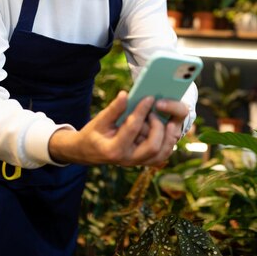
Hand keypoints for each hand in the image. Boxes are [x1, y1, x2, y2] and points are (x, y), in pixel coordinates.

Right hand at [48, 91, 188, 166]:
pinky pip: (163, 155)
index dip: (142, 110)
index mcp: (114, 149)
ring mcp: (138, 162)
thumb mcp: (99, 121)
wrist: (89, 152)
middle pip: (152, 146)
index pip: (133, 128)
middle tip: (154, 111)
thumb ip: (113, 109)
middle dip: (158, 126)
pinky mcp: (144, 161)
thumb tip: (125, 94)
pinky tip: (167, 127)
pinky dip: (168, 141)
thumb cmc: (94, 134)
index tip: (149, 97)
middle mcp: (128, 159)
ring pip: (162, 153)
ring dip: (167, 135)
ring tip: (166, 119)